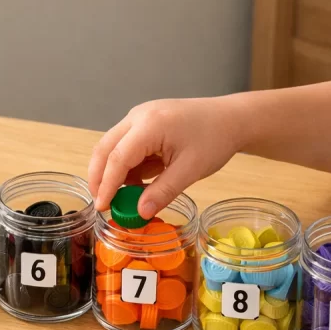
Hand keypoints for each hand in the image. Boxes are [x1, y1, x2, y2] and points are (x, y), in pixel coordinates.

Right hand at [88, 97, 243, 215]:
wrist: (231, 118)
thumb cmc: (215, 139)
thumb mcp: (190, 170)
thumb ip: (163, 192)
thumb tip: (140, 213)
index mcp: (150, 124)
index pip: (117, 158)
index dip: (106, 185)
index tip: (102, 207)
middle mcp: (138, 116)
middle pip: (104, 148)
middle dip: (99, 177)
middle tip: (103, 203)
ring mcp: (139, 116)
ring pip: (112, 146)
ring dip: (113, 172)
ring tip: (127, 195)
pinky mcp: (143, 122)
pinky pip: (125, 145)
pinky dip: (127, 165)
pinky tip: (140, 180)